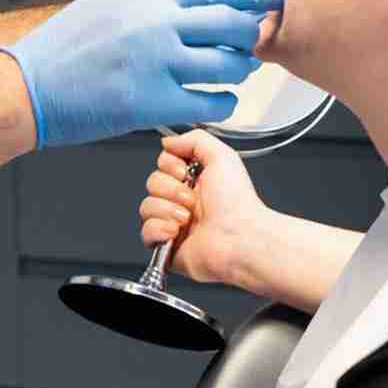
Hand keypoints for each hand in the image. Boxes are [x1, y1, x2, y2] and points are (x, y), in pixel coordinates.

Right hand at [1, 0, 284, 148]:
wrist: (27, 85)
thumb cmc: (66, 46)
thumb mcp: (109, 3)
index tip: (277, 0)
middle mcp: (156, 20)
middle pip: (234, 22)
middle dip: (251, 35)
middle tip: (252, 44)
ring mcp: (156, 61)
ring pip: (230, 64)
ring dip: (239, 71)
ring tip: (232, 73)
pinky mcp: (153, 101)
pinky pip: (213, 102)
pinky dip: (223, 102)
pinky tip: (216, 99)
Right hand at [139, 129, 268, 285]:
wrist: (242, 240)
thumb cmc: (238, 204)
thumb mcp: (222, 156)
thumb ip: (194, 139)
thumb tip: (168, 142)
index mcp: (195, 181)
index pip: (162, 164)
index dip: (169, 165)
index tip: (185, 172)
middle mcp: (183, 202)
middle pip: (152, 183)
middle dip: (170, 189)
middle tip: (192, 199)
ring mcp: (174, 224)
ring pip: (146, 207)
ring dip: (165, 209)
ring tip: (187, 218)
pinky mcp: (168, 247)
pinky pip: (146, 232)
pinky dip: (158, 229)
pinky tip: (176, 231)